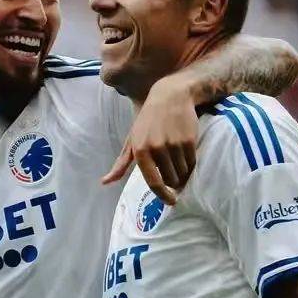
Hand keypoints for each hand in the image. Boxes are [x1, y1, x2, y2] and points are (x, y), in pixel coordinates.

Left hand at [102, 77, 196, 204]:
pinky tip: (186, 156)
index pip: (154, 182)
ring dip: (182, 174)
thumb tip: (105, 182)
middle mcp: (156, 148)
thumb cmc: (148, 120)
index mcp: (140, 150)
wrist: (170, 96)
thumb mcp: (132, 139)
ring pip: (182, 173)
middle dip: (173, 183)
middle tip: (174, 177)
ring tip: (179, 163)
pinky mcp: (188, 140)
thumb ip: (121, 163)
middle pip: (170, 180)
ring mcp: (174, 144)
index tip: (170, 201)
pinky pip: (192, 163)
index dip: (163, 195)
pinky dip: (190, 164)